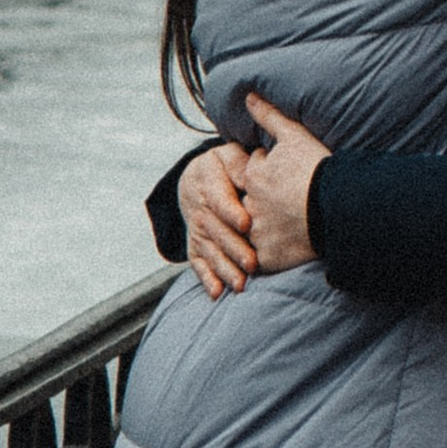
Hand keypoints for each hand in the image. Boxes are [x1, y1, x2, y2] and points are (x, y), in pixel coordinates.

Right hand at [184, 144, 254, 298]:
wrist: (195, 178)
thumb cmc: (223, 166)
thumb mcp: (229, 155)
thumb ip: (239, 163)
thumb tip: (250, 175)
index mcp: (207, 183)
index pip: (219, 200)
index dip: (231, 212)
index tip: (246, 224)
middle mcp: (199, 209)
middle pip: (215, 231)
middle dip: (233, 249)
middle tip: (252, 263)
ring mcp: (196, 230)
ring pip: (209, 251)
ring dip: (224, 269)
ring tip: (240, 283)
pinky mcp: (194, 245)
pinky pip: (197, 263)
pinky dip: (206, 279)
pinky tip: (217, 293)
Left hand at [239, 95, 329, 275]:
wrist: (337, 207)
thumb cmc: (317, 170)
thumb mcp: (294, 136)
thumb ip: (269, 116)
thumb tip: (248, 97)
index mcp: (252, 177)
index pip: (255, 174)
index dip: (270, 175)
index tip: (287, 180)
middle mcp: (248, 206)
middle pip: (250, 204)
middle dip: (263, 206)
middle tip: (287, 207)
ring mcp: (256, 234)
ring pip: (253, 233)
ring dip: (264, 231)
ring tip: (286, 230)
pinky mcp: (267, 257)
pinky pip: (262, 259)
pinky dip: (271, 255)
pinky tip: (287, 250)